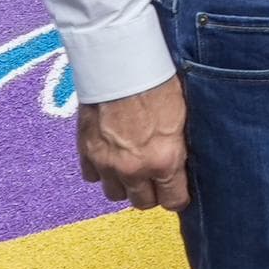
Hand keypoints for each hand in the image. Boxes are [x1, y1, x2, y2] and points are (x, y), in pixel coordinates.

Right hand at [76, 73, 191, 211]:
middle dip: (150, 192)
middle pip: (141, 202)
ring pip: (115, 194)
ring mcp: (106, 163)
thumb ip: (178, 148)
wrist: (120, 65)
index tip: (177, 190)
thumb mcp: (182, 118)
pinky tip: (110, 155)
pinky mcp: (85, 152)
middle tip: (154, 177)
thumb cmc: (158, 84)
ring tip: (131, 166)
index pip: (172, 201)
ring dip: (124, 184)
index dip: (176, 196)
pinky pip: (92, 177)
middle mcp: (134, 169)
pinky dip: (100, 170)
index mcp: (164, 161)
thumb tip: (182, 163)